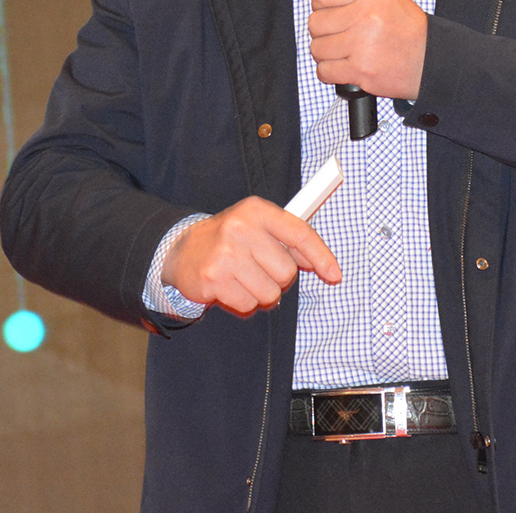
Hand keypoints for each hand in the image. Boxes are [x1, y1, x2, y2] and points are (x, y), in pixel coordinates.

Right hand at [161, 196, 340, 316]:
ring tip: (242, 278)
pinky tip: (228, 287)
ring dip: (259, 293)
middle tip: (257, 269)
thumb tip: (320, 264)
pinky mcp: (213, 279)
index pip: (300, 233)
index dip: (321, 256)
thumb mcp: (257, 226)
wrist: (181, 250)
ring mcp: (226, 254)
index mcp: (257, 210)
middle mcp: (241, 228)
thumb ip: (288, 240)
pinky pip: (248, 305)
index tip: (334, 274)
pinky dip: (242, 303)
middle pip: (287, 272)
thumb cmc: (229, 240)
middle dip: (277, 278)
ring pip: (269, 293)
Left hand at [307, 0, 428, 100]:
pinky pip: (323, 71)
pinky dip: (329, 71)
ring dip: (326, 53)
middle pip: (315, 22)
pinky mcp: (360, 71)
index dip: (320, 3)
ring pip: (317, 48)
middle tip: (339, 35)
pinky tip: (344, 66)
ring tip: (344, 52)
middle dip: (323, 31)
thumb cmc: (409, 30)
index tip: (327, 11)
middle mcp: (367, 17)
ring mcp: (362, 45)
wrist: (431, 61)